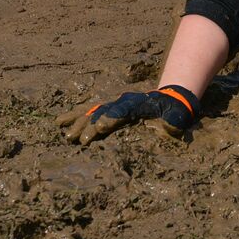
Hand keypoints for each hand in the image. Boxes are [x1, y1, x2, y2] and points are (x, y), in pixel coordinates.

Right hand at [56, 84, 198, 143]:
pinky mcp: (107, 106)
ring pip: (91, 109)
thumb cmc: (172, 111)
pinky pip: (88, 109)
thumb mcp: (177, 115)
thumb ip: (174, 121)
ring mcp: (113, 102)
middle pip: (101, 111)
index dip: (109, 119)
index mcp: (138, 104)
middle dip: (87, 125)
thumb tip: (170, 128)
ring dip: (77, 120)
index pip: (120, 111)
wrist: (169, 97)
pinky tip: (61, 122)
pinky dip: (75, 114)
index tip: (97, 130)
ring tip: (63, 132)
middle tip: (74, 140)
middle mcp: (122, 101)